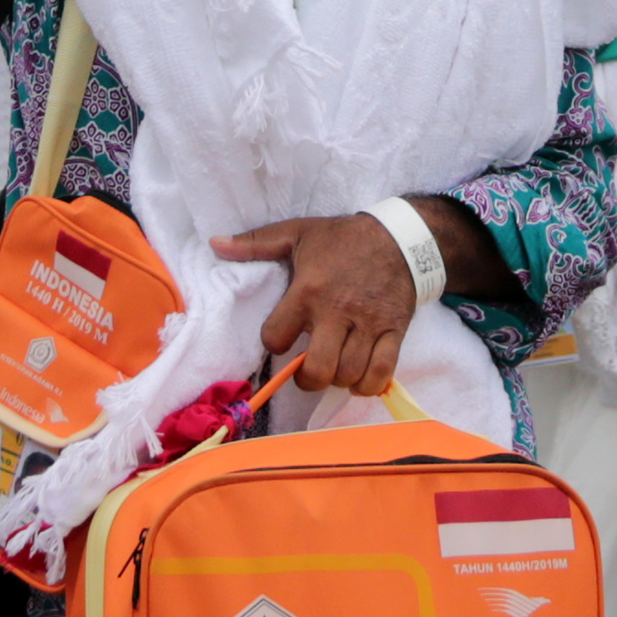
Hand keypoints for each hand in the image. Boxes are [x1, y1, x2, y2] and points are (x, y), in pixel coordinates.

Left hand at [212, 214, 416, 396]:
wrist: (401, 238)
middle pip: (318, 369)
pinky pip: (381, 373)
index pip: (277, 338)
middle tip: (308, 370)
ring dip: (338, 380)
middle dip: (308, 380)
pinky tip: (359, 376)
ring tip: (335, 368)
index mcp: (308, 290)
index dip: (275, 343)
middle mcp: (337, 312)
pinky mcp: (394, 332)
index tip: (283, 338)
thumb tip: (215, 244)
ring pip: (349, 374)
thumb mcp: (297, 232)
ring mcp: (368, 325)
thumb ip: (255, 243)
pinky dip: (368, 384)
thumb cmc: (343, 238)